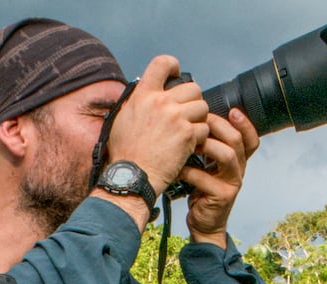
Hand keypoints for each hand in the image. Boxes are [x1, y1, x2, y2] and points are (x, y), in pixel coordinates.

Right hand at [105, 56, 210, 195]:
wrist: (132, 176)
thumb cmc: (125, 152)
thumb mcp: (122, 118)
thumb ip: (137, 102)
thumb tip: (146, 92)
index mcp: (143, 95)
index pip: (162, 63)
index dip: (173, 66)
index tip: (177, 75)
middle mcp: (160, 102)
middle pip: (192, 87)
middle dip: (193, 101)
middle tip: (186, 114)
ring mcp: (176, 117)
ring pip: (202, 107)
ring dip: (198, 119)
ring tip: (187, 131)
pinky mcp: (187, 134)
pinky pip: (204, 128)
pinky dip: (199, 138)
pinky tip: (188, 145)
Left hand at [180, 109, 259, 247]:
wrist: (203, 223)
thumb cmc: (201, 191)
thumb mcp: (207, 167)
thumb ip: (207, 148)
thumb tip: (194, 120)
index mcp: (237, 161)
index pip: (250, 139)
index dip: (246, 124)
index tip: (233, 110)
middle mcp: (239, 170)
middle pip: (237, 141)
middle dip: (218, 126)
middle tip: (200, 120)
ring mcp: (233, 183)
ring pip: (228, 155)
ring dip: (206, 145)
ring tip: (189, 142)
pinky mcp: (222, 196)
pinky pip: (206, 178)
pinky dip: (189, 171)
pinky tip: (177, 169)